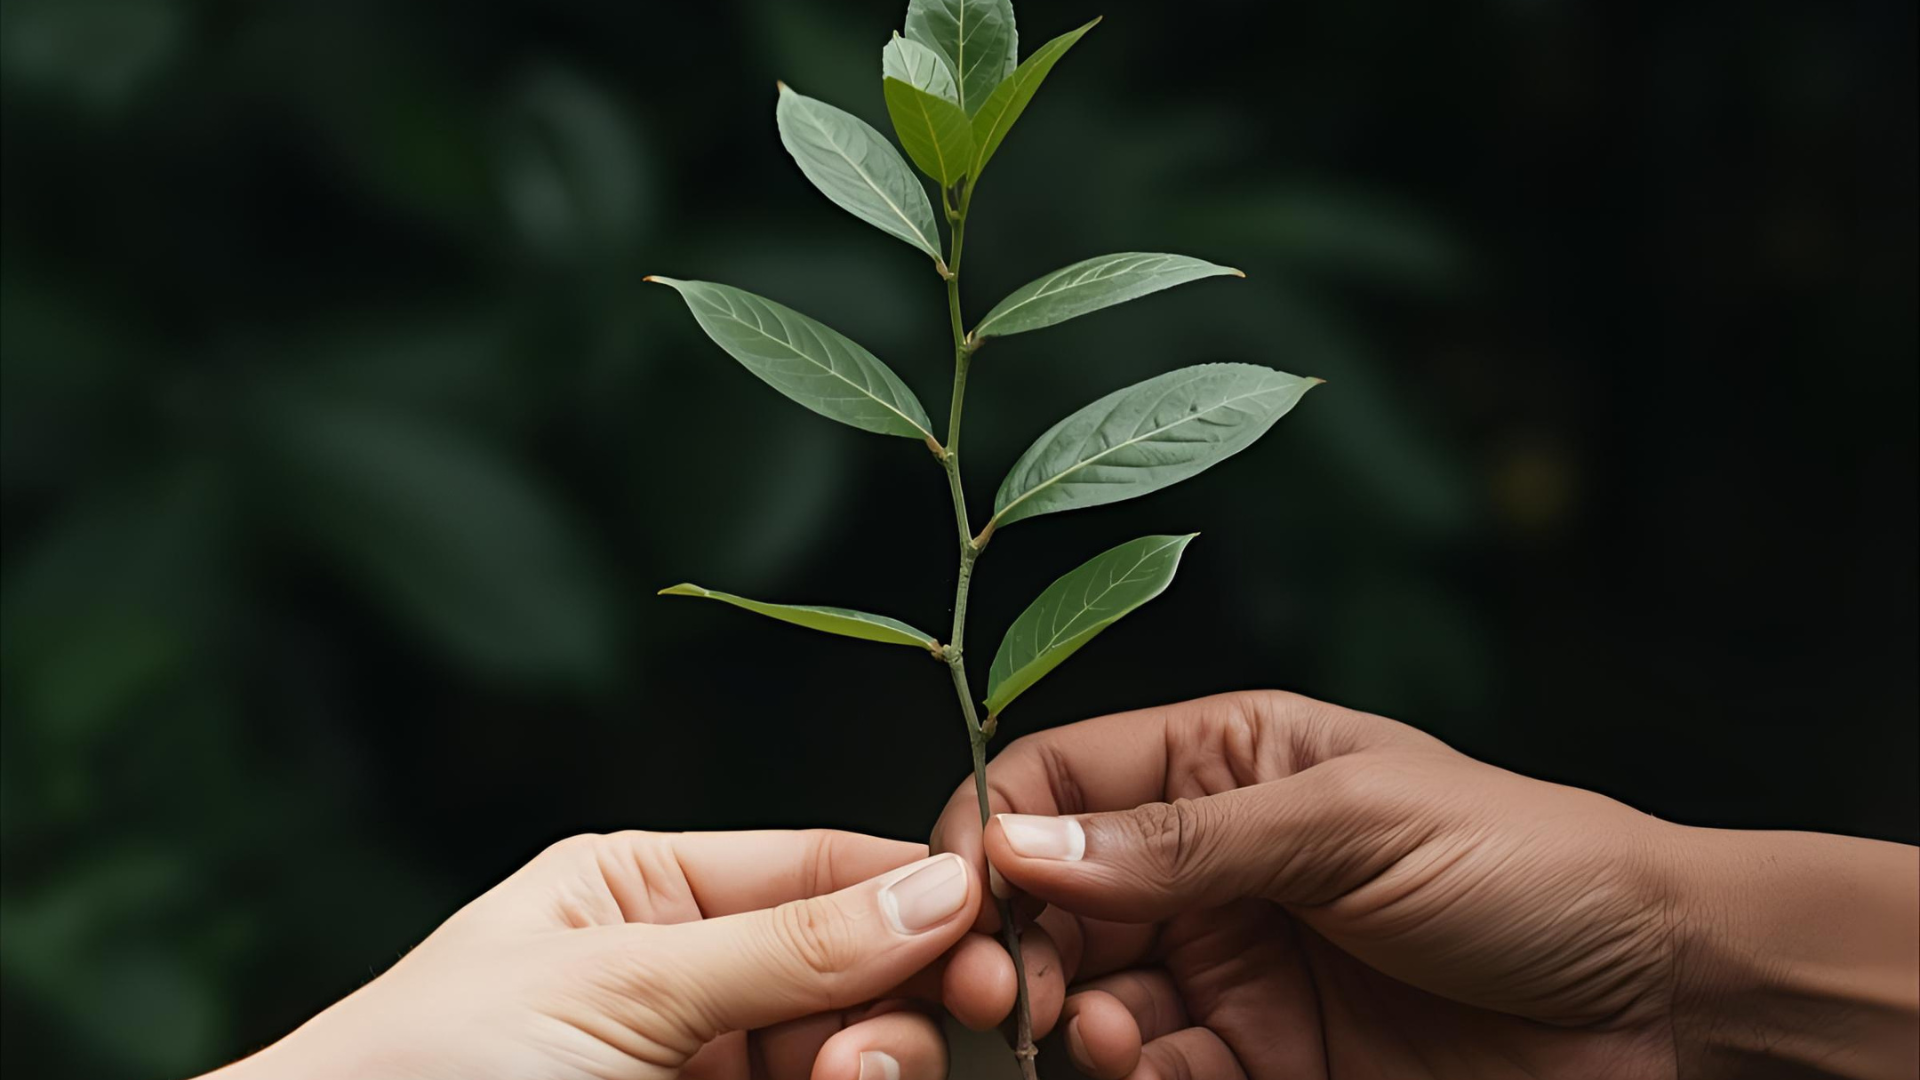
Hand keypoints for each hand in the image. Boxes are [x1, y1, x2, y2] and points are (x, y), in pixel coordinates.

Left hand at [204, 830, 981, 1079]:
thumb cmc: (428, 1068)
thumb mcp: (615, 985)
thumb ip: (785, 945)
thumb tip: (937, 886)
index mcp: (649, 889)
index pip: (820, 867)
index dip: (916, 894)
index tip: (993, 933)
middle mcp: (692, 974)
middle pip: (858, 965)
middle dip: (903, 993)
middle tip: (939, 1021)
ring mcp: (706, 1065)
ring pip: (853, 1048)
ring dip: (882, 1059)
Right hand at [933, 691, 1918, 1079]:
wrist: (1666, 1004)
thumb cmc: (1528, 866)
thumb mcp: (1350, 822)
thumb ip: (1183, 841)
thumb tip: (1019, 846)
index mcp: (1225, 763)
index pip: (1061, 779)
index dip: (996, 828)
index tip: (962, 895)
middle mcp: (1210, 863)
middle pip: (1054, 898)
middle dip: (1014, 945)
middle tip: (1005, 996)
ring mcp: (1233, 966)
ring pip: (1090, 993)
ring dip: (1070, 1019)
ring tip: (1099, 1036)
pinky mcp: (1263, 1060)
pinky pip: (1158, 1070)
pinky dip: (1135, 1078)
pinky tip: (1154, 1071)